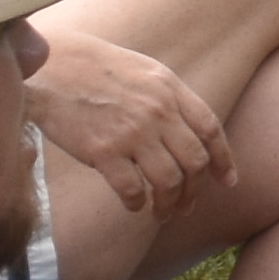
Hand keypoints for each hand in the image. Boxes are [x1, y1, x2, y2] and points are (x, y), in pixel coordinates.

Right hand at [26, 26, 232, 222]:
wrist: (51, 66)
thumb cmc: (95, 68)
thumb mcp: (144, 70)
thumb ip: (169, 97)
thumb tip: (187, 131)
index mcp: (170, 89)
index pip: (210, 129)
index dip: (223, 159)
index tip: (228, 181)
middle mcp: (158, 111)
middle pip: (193, 161)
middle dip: (194, 190)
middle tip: (186, 206)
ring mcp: (132, 132)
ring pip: (168, 181)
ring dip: (169, 205)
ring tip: (162, 213)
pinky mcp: (103, 151)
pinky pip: (132, 189)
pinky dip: (137, 203)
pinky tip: (133, 205)